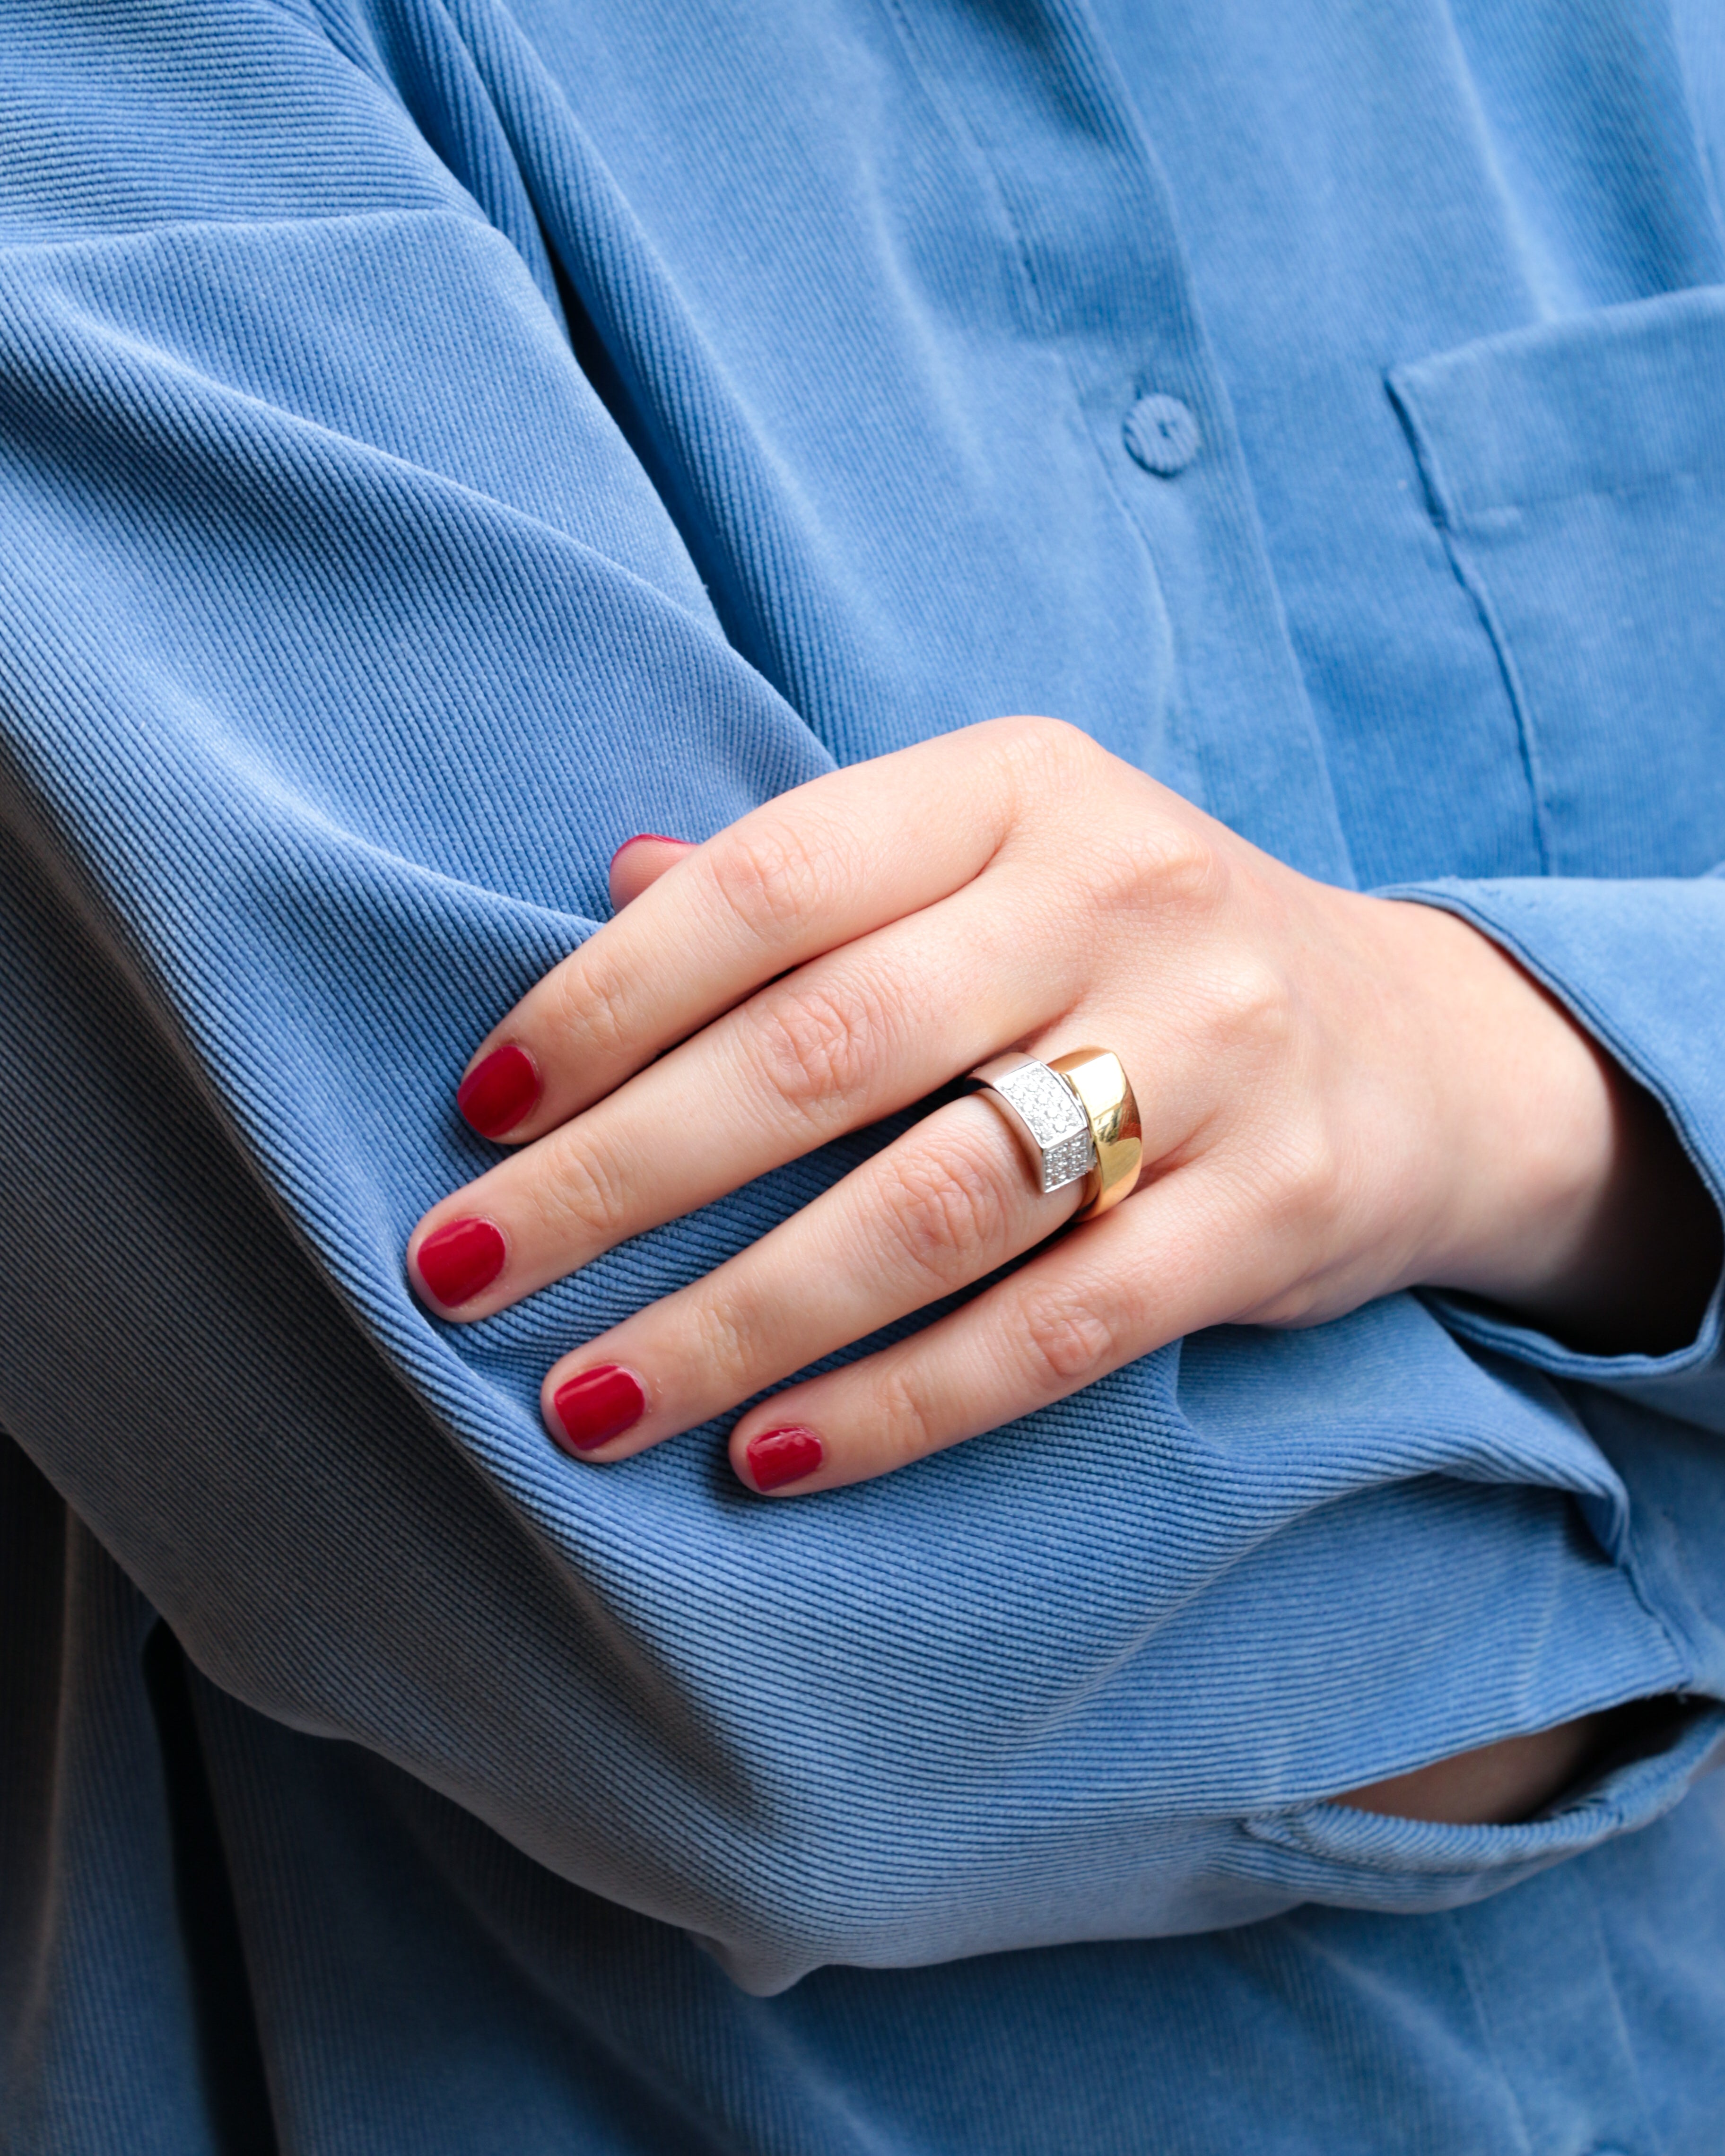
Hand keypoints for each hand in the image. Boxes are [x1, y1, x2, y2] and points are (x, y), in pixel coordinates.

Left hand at [406, 717, 1716, 1497]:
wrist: (1412, 1049)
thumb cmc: (1130, 952)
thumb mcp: (995, 861)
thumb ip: (817, 881)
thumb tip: (607, 891)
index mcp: (1020, 787)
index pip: (774, 879)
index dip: (607, 996)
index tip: (480, 1107)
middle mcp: (1120, 898)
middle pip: (824, 1050)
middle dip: (618, 1177)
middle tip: (461, 1271)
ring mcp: (1209, 1058)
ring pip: (927, 1209)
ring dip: (730, 1321)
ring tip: (581, 1403)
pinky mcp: (1266, 1214)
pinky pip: (1049, 1330)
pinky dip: (895, 1404)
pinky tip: (765, 1457)